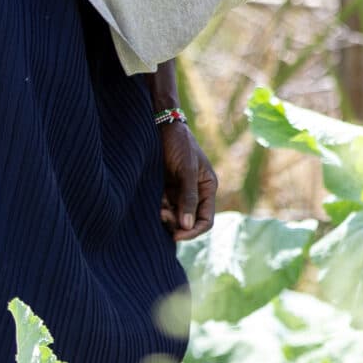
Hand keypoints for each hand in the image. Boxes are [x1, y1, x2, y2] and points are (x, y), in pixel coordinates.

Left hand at [160, 122, 217, 239]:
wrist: (162, 127)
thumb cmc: (179, 145)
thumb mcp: (186, 170)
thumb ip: (188, 197)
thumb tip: (187, 225)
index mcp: (207, 188)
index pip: (205, 220)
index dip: (193, 231)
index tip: (177, 235)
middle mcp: (196, 193)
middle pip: (189, 222)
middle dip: (176, 224)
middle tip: (162, 214)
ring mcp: (180, 192)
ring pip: (175, 217)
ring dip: (166, 217)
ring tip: (158, 207)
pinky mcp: (166, 190)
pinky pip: (164, 208)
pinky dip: (159, 209)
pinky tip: (155, 201)